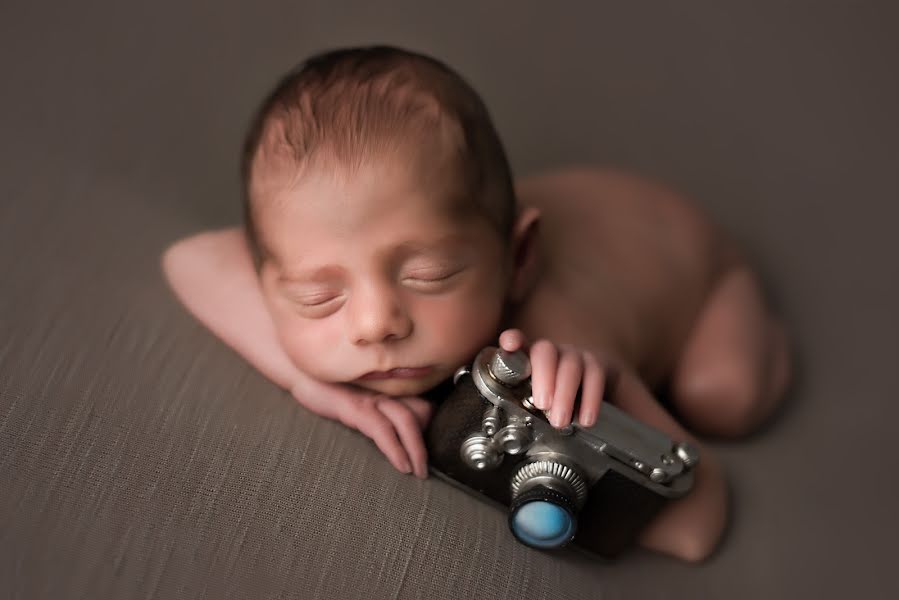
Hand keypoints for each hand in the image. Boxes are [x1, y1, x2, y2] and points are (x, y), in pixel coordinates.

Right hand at [290, 374, 432, 478]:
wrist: (300, 372)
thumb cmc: (331, 387)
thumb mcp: (361, 398)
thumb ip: (381, 408)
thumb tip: (406, 427)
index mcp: (390, 390)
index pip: (424, 406)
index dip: (431, 427)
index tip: (433, 450)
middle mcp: (385, 391)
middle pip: (422, 412)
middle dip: (427, 444)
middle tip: (427, 469)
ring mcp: (370, 397)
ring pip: (406, 420)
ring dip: (417, 450)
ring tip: (419, 471)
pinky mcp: (354, 407)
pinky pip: (382, 429)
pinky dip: (395, 449)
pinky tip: (402, 465)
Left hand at [499, 329, 604, 428]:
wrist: (593, 394)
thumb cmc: (550, 403)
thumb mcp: (530, 404)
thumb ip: (517, 407)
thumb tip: (498, 429)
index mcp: (529, 357)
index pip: (518, 342)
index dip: (513, 340)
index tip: (510, 345)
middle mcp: (552, 353)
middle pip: (545, 352)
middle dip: (543, 377)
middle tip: (542, 405)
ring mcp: (575, 357)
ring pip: (570, 366)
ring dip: (565, 393)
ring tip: (560, 421)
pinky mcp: (597, 366)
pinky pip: (595, 376)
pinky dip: (590, 399)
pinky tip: (585, 419)